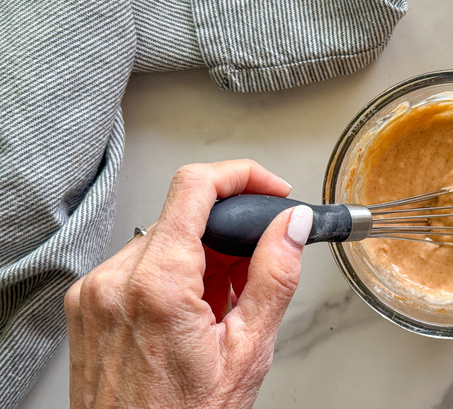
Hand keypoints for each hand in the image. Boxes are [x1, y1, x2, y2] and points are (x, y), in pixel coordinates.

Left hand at [65, 160, 312, 407]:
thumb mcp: (248, 350)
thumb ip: (275, 275)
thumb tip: (293, 225)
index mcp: (158, 285)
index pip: (195, 186)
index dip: (241, 175)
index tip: (267, 188)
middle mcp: (115, 281)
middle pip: (182, 216)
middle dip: (226, 234)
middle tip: (251, 272)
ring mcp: (95, 292)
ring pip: (161, 240)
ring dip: (199, 258)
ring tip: (217, 308)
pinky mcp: (87, 304)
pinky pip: (136, 264)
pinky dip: (170, 276)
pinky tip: (188, 315)